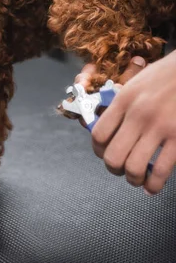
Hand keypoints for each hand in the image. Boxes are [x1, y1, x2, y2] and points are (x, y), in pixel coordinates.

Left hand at [76, 51, 175, 194]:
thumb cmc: (165, 76)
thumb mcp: (136, 83)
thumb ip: (121, 105)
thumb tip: (107, 127)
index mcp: (124, 99)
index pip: (99, 133)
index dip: (98, 150)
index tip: (103, 153)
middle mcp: (138, 114)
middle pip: (113, 156)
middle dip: (114, 168)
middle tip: (120, 169)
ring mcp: (159, 128)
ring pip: (134, 167)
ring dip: (133, 179)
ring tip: (137, 178)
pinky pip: (161, 170)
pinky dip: (154, 185)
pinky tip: (153, 186)